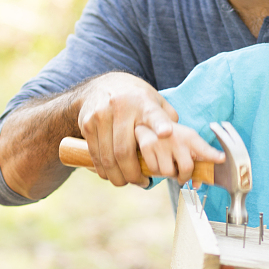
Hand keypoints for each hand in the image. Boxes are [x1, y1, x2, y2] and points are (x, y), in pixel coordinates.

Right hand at [77, 72, 178, 186]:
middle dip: (133, 174)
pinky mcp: (87, 124)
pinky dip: (103, 170)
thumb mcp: (155, 101)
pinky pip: (95, 155)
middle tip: (142, 182)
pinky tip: (111, 174)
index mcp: (143, 102)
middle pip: (125, 150)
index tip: (166, 133)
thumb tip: (181, 144)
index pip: (153, 114)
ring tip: (127, 182)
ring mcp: (101, 116)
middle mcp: (121, 107)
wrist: (103, 85)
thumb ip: (167, 120)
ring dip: (118, 176)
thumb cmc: (137, 99)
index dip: (159, 124)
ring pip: (108, 157)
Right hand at [135, 121, 224, 185]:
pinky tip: (157, 162)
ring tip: (168, 164)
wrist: (149, 122)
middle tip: (182, 175)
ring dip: (169, 174)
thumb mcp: (186, 144)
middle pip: (186, 167)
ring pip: (168, 172)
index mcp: (190, 136)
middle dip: (184, 176)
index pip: (203, 148)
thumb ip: (194, 162)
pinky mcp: (147, 146)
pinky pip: (154, 170)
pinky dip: (156, 171)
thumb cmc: (172, 138)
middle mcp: (176, 138)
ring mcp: (161, 142)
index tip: (222, 158)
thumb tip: (197, 185)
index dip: (213, 154)